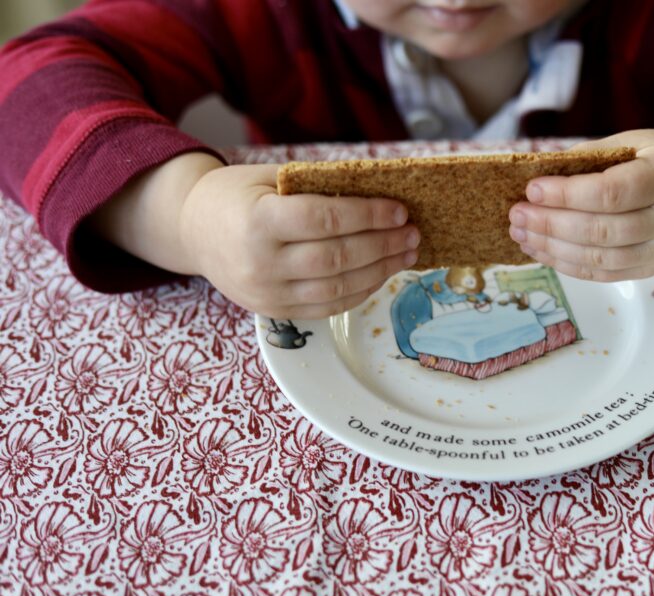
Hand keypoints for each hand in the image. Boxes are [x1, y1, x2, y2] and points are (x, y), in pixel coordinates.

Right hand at [180, 164, 418, 318]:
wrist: (192, 230)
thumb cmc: (237, 196)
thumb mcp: (269, 178)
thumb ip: (317, 187)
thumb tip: (379, 193)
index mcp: (256, 221)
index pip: (323, 220)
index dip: (367, 216)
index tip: (398, 211)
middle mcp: (260, 263)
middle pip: (336, 259)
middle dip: (382, 246)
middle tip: (412, 233)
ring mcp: (267, 293)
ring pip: (337, 289)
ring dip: (380, 272)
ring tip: (406, 254)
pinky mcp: (275, 312)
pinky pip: (328, 308)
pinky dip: (360, 291)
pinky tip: (381, 273)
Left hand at [507, 129, 653, 280]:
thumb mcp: (632, 143)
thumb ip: (589, 159)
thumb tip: (537, 176)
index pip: (613, 192)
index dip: (568, 194)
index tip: (533, 189)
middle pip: (603, 231)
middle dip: (552, 225)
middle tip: (517, 215)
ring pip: (601, 259)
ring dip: (554, 249)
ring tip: (522, 235)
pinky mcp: (652, 269)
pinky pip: (605, 274)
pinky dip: (568, 265)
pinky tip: (543, 251)